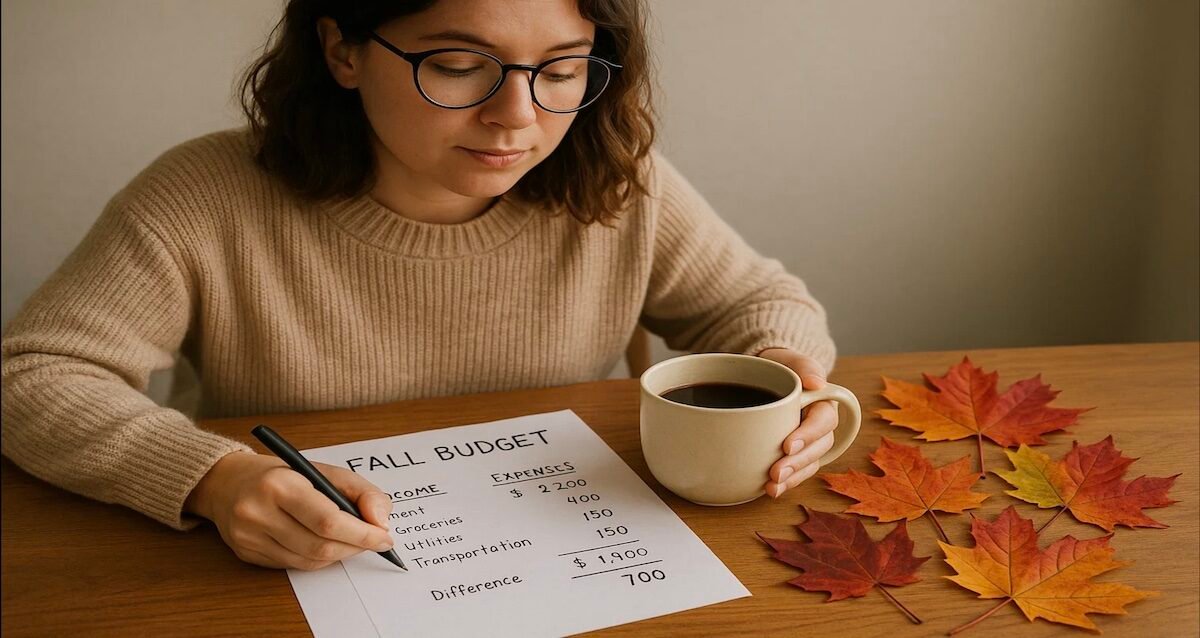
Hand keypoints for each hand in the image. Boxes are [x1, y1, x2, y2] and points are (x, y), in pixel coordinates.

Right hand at [184, 451, 394, 569]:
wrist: (226, 482)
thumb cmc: (281, 474)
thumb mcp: (322, 469)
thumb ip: (359, 491)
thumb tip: (381, 520)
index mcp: (279, 484)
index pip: (328, 520)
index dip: (362, 534)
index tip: (384, 537)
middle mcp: (258, 512)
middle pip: (320, 546)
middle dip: (355, 546)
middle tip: (374, 540)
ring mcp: (249, 537)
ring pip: (309, 561)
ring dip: (340, 555)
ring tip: (353, 542)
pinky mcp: (247, 554)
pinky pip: (294, 566)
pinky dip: (318, 559)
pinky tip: (326, 545)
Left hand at [757, 348, 838, 497]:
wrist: (763, 375)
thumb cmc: (778, 366)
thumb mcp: (787, 359)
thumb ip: (802, 365)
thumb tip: (816, 382)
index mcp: (823, 401)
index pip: (824, 420)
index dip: (809, 434)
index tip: (788, 445)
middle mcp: (820, 424)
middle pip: (820, 447)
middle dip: (799, 462)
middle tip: (776, 472)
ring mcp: (809, 441)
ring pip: (811, 463)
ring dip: (794, 477)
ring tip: (772, 486)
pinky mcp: (796, 453)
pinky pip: (798, 471)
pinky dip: (787, 483)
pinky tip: (771, 490)